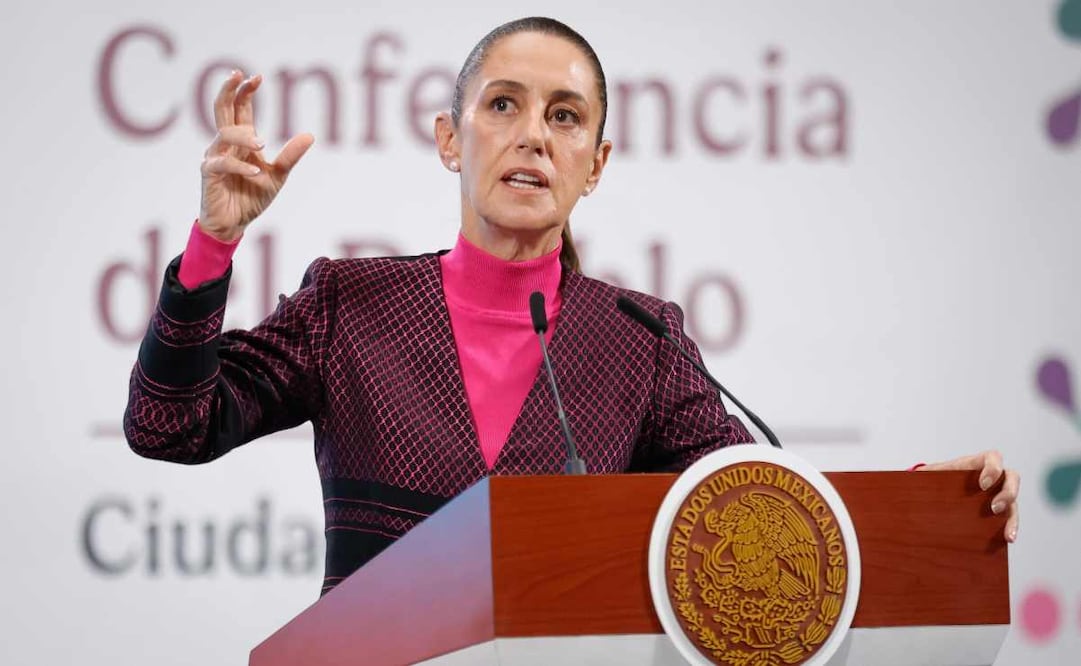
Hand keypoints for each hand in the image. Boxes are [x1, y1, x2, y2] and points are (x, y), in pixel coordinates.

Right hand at [199, 71, 314, 241]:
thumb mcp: (278, 176)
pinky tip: (254, 172)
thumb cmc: (252, 197)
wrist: (235, 224)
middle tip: (238, 74)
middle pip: (222, 109)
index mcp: (241, 141)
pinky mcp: (208, 173)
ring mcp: (214, 156)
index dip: (246, 91)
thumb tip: (310, 135)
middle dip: (228, 90)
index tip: (258, 77)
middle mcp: (225, 144)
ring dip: (244, 136)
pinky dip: (239, 165)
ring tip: (263, 145)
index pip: (241, 109)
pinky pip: (221, 163)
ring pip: (224, 134)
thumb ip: (290, 156)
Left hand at [917, 450, 1018, 542]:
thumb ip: (922, 475)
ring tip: (1008, 534)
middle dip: (1007, 493)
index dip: (993, 468)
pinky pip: (1009, 517)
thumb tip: (908, 478)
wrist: (934, 495)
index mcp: (974, 464)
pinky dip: (1010, 527)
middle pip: (1011, 478)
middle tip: (994, 508)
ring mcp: (997, 494)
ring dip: (1012, 517)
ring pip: (1014, 501)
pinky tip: (1008, 539)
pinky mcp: (997, 511)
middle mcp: (991, 478)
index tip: (982, 485)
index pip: (992, 458)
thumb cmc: (933, 480)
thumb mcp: (929, 476)